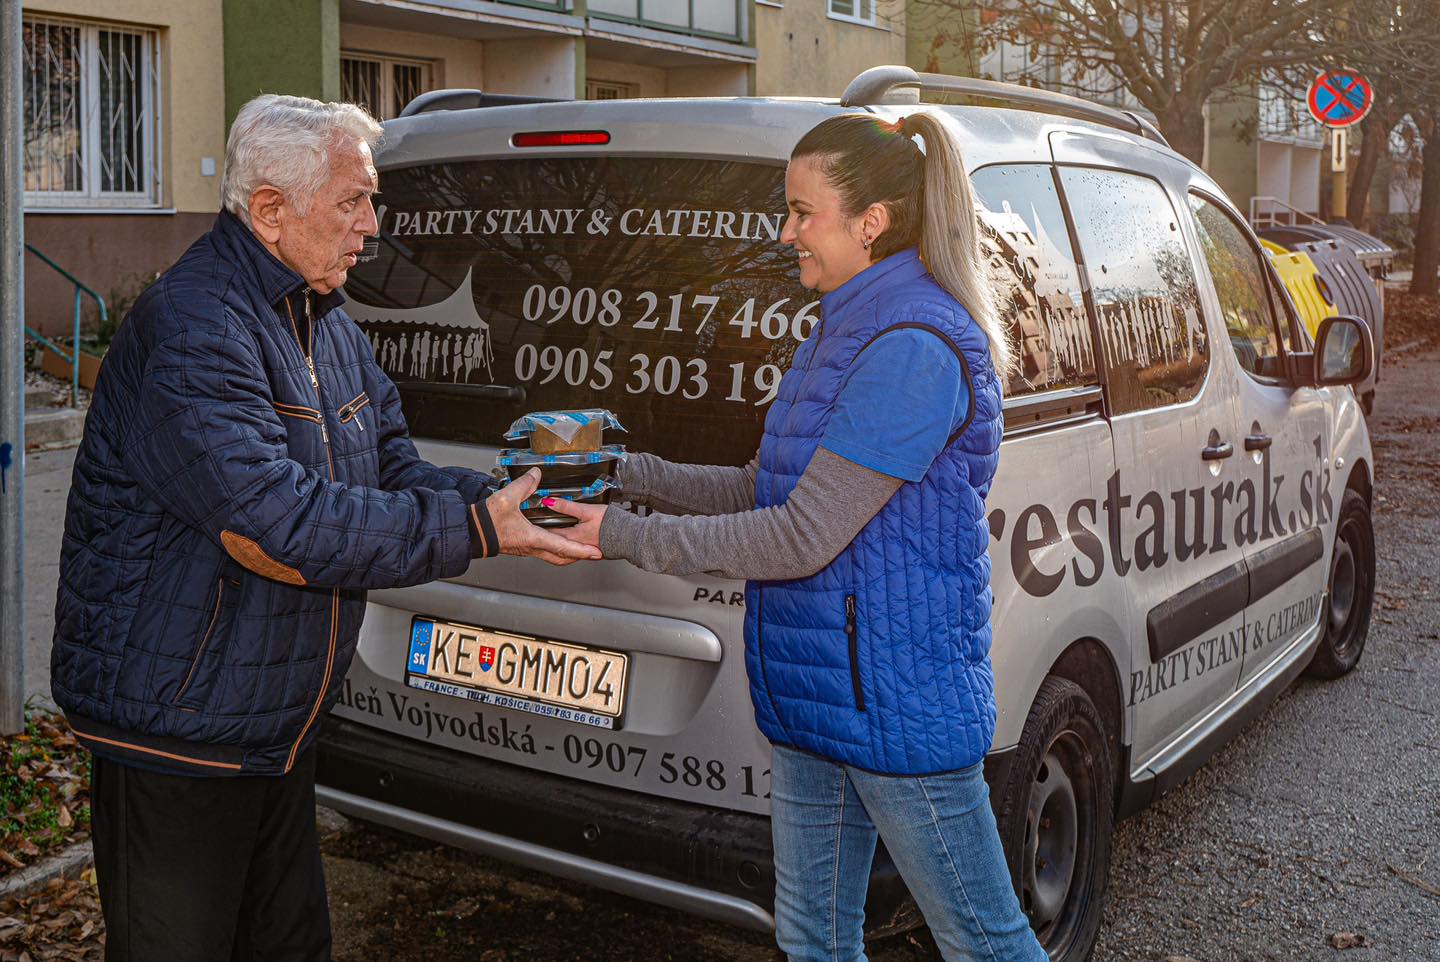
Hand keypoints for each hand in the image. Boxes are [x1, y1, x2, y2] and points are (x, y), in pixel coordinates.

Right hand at [486, 469, 601, 565]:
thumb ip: (524, 484)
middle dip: (579, 555)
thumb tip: (536, 474)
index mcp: (533, 538)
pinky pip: (544, 551)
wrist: (472, 532)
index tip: (594, 552)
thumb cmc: (487, 522)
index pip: (563, 547)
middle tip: (593, 552)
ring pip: (553, 556)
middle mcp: (532, 547)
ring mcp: (527, 549)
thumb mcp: (507, 497)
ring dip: (567, 553)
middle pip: (562, 557)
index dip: (581, 550)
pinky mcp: (521, 546)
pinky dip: (556, 548)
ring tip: (579, 548)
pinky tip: (556, 539)